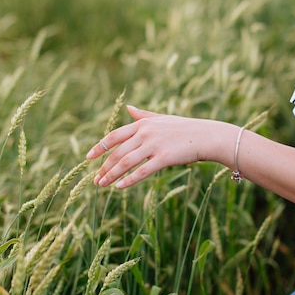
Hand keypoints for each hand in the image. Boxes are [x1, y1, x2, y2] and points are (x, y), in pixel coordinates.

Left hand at [86, 105, 218, 188]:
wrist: (205, 136)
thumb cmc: (184, 128)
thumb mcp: (161, 118)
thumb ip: (143, 114)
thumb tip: (128, 107)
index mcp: (142, 124)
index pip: (114, 135)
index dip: (99, 147)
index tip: (88, 157)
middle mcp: (145, 133)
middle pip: (117, 152)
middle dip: (104, 166)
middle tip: (95, 179)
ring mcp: (154, 145)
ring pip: (126, 162)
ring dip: (111, 175)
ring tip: (102, 185)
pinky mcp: (163, 158)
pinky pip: (142, 171)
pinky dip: (129, 180)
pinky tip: (119, 187)